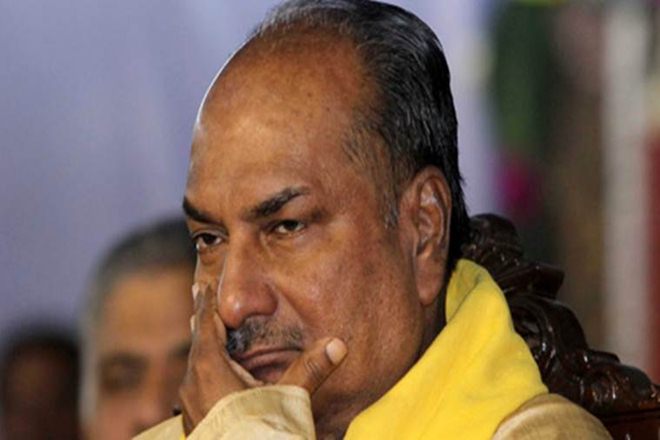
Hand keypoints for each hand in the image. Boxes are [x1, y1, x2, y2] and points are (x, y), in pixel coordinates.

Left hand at [179, 282, 347, 434]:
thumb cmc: (260, 433)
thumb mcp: (290, 399)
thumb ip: (311, 369)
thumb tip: (338, 343)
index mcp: (210, 367)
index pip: (207, 323)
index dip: (206, 301)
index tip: (202, 282)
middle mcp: (194, 382)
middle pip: (198, 340)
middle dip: (204, 319)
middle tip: (200, 295)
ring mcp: (191, 404)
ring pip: (196, 363)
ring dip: (204, 344)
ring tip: (208, 331)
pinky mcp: (195, 420)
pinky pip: (197, 382)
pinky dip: (205, 367)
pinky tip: (213, 373)